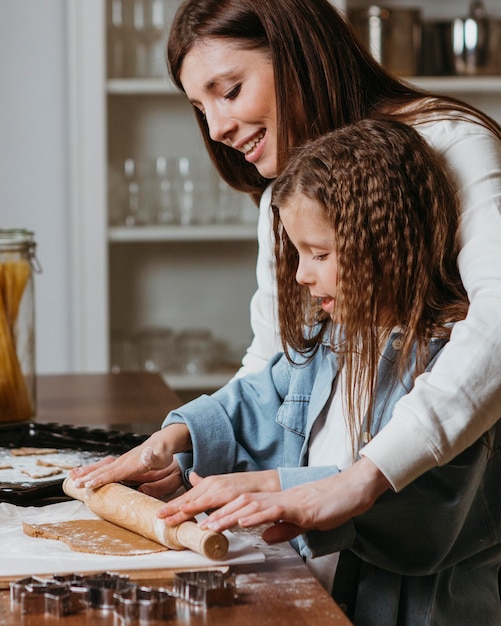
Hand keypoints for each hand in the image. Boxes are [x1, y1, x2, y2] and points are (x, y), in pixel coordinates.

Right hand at [69, 425, 190, 491]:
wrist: (160, 444)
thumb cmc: (161, 454)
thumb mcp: (161, 456)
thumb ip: (153, 456)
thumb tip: (147, 453)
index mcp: (132, 463)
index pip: (115, 472)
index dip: (102, 478)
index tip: (89, 484)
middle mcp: (123, 461)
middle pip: (104, 470)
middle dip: (89, 477)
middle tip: (75, 484)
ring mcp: (120, 461)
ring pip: (100, 467)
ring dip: (86, 472)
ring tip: (72, 478)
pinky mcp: (119, 463)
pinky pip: (102, 466)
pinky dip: (90, 469)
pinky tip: (80, 473)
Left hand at [157, 470, 279, 524]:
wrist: (276, 484)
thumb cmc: (248, 488)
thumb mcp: (225, 485)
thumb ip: (209, 486)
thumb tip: (193, 478)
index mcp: (214, 485)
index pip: (191, 497)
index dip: (175, 506)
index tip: (160, 514)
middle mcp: (222, 486)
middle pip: (199, 499)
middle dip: (181, 509)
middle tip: (164, 518)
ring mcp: (236, 492)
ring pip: (217, 504)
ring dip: (200, 512)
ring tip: (186, 520)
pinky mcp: (252, 500)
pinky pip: (238, 509)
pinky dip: (228, 515)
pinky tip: (219, 523)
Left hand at [201, 457, 390, 542]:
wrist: (350, 492)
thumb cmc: (326, 506)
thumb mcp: (298, 521)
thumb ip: (280, 527)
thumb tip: (265, 536)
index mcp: (268, 501)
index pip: (232, 503)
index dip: (208, 508)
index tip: (185, 516)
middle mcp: (271, 497)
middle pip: (232, 501)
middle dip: (203, 509)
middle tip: (177, 516)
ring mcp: (283, 500)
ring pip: (248, 505)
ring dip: (225, 515)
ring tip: (205, 524)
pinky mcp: (298, 507)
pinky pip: (273, 510)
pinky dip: (256, 515)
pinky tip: (241, 519)